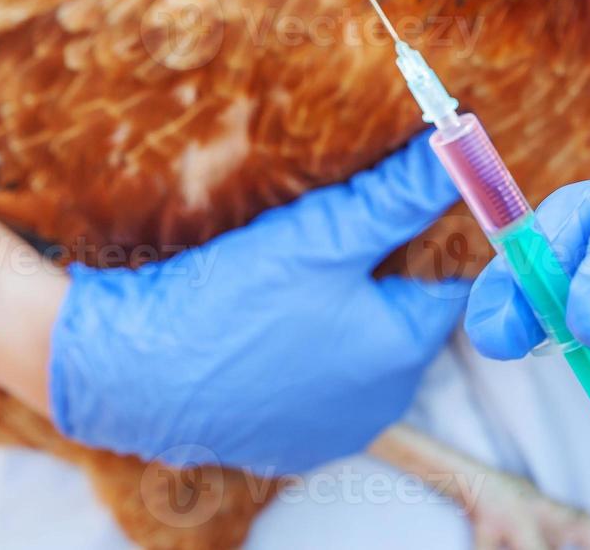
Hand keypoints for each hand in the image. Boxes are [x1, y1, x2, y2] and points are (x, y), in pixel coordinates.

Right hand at [49, 132, 464, 474]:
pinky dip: (304, 348)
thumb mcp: (324, 233)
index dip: (426, 235)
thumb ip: (399, 194)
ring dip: (342, 310)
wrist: (129, 371)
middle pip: (404, 316)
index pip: (448, 282)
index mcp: (403, 353)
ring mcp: (332, 430)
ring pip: (359, 348)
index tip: (397, 203)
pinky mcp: (285, 443)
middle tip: (337, 230)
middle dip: (381, 271)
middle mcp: (381, 404)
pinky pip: (316, 381)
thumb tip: (460, 146)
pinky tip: (268, 318)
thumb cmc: (232, 302)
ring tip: (297, 270)